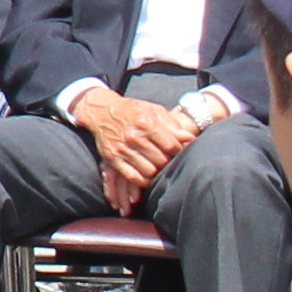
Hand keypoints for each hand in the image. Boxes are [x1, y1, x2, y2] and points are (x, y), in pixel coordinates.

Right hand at [70, 80, 200, 200]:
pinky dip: (143, 181)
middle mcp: (134, 137)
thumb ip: (172, 125)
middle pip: (161, 160)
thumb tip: (190, 138)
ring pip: (149, 171)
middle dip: (168, 162)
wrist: (101, 111)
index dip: (179, 151)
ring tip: (159, 167)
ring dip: (157, 172)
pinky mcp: (112, 158)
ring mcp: (122, 149)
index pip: (171, 145)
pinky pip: (132, 177)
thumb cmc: (132, 110)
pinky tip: (148, 177)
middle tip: (169, 161)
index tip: (179, 151)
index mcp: (146, 123)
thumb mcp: (153, 110)